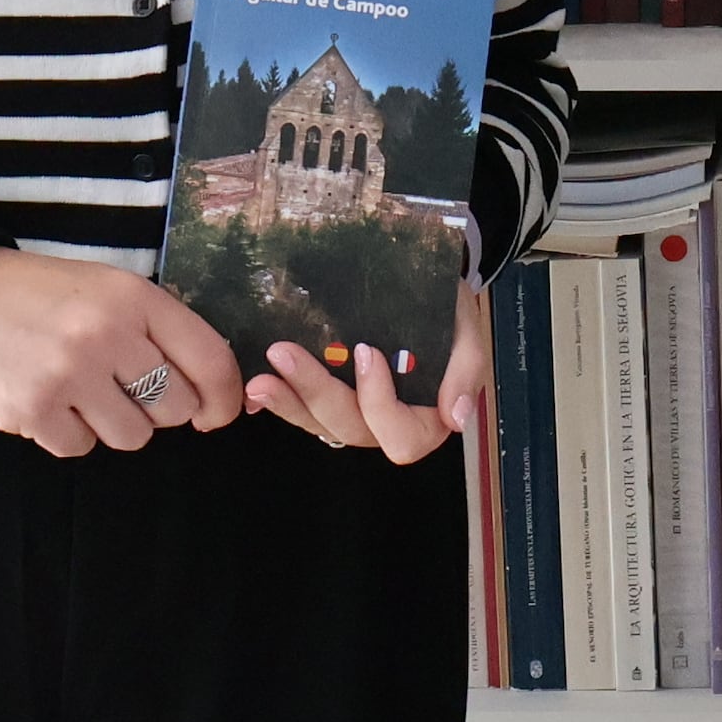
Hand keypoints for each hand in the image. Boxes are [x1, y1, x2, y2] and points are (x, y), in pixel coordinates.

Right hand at [0, 251, 246, 454]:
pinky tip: (50, 399)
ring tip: (83, 391)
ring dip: (114, 423)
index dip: (224, 397)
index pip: (208, 359)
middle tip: (126, 389)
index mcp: (134, 299)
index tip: (218, 413)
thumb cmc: (41, 296)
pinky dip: (70, 432)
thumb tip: (207, 392)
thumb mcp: (108, 290)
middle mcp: (106, 335)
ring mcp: (67, 376)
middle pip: (174, 407)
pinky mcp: (31, 411)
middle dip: (159, 408)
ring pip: (131, 436)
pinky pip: (80, 447)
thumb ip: (157, 331)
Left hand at [245, 283, 489, 468]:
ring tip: (259, 378)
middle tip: (284, 351)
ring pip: (319, 424)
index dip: (380, 403)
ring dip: (287, 403)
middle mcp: (386, 424)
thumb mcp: (467, 330)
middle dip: (315, 392)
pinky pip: (303, 412)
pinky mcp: (329, 399)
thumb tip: (457, 418)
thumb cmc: (448, 310)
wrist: (427, 285)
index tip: (367, 351)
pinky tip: (255, 386)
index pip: (402, 437)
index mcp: (426, 419)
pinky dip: (279, 402)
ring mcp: (355, 414)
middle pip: (350, 428)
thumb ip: (466, 371)